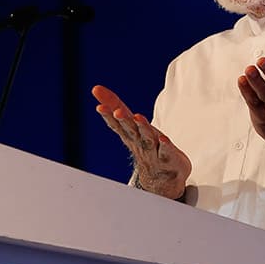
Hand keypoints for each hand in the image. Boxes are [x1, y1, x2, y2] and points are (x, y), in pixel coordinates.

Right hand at [92, 84, 190, 198]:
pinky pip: (166, 151)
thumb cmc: (143, 144)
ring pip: (147, 139)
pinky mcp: (168, 157)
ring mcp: (153, 151)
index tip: (100, 107)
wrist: (161, 176)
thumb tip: (95, 88)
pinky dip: (165, 146)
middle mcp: (139, 142)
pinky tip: (163, 139)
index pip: (116, 124)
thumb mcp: (129, 123)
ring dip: (143, 128)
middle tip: (117, 112)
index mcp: (129, 134)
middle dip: (124, 120)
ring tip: (138, 117)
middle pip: (131, 130)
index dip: (108, 116)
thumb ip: (113, 104)